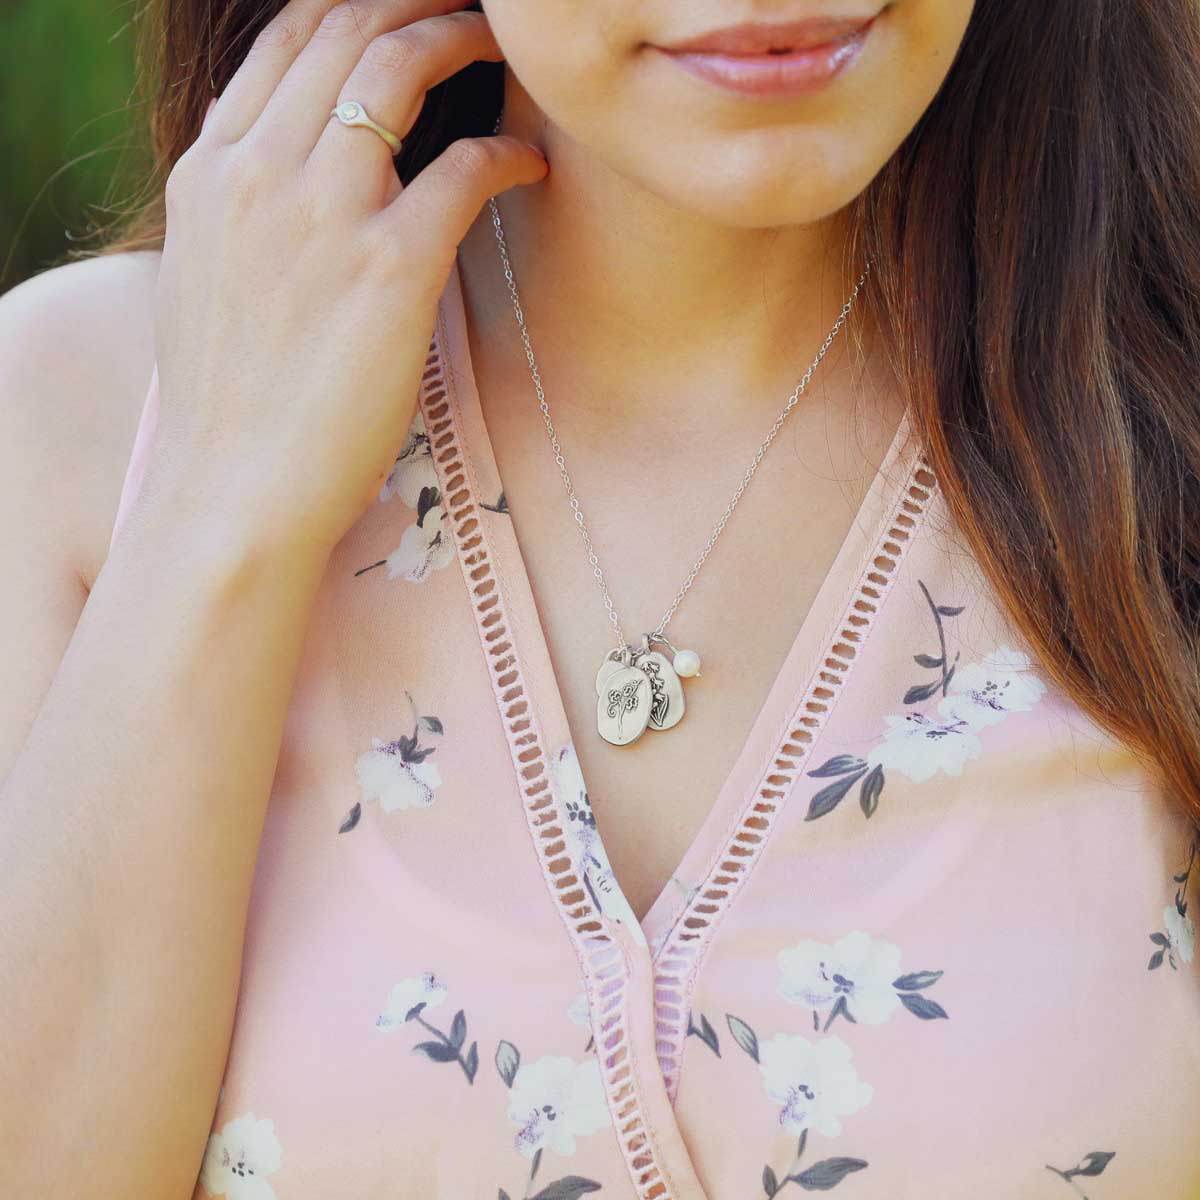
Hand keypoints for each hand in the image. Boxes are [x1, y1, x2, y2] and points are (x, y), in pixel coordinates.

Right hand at [149, 0, 546, 559]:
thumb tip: (272, 162)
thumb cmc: (229, 405)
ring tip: (503, 48)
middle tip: (469, 10)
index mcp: (210, 171)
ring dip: (462, 39)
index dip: (352, 3)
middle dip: (416, 0)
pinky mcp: (390, 269)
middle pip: (345, 28)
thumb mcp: (205, 280)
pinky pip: (464, 169)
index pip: (284, 39)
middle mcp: (259, 172)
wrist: (234, 492)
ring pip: (400, 66)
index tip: (401, 7)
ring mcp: (323, 215)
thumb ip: (238, 206)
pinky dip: (505, 153)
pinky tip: (527, 163)